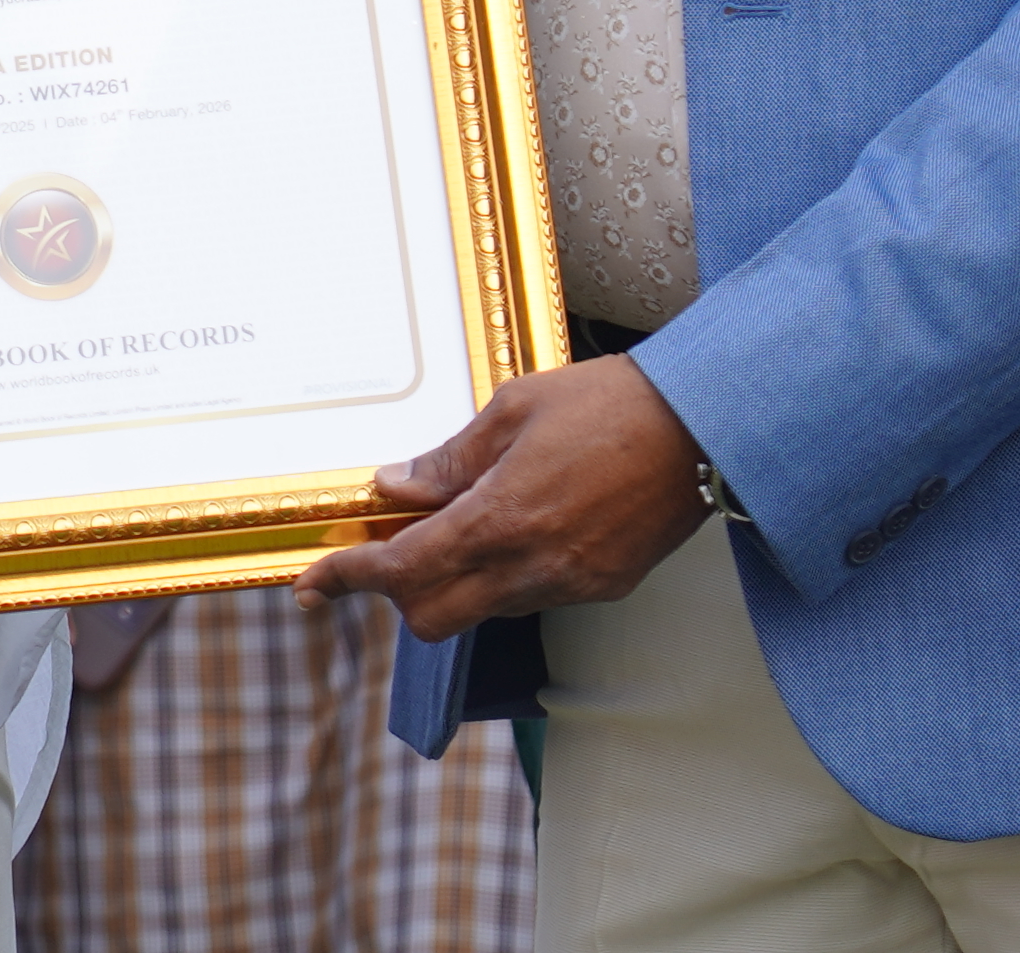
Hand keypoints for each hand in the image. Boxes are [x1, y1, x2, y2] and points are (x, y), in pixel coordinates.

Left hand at [300, 353, 713, 633]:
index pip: (404, 571)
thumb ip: (450, 459)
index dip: (350, 579)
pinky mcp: (603, 588)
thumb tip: (396, 486)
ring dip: (454, 581)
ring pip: (482, 609)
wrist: (704, 425)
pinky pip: (530, 598)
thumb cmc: (609, 402)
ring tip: (458, 522)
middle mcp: (533, 567)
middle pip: (433, 617)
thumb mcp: (513, 409)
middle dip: (398, 591)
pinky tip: (515, 528)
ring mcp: (570, 585)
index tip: (315, 582)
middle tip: (385, 549)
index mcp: (501, 519)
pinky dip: (503, 575)